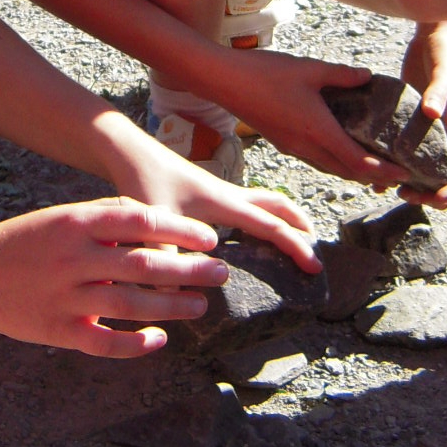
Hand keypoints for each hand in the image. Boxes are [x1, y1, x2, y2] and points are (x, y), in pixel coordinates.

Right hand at [0, 197, 229, 356]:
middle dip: (189, 269)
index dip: (181, 229)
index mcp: (74, 222)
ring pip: (131, 304)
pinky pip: (104, 342)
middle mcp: (72, 258)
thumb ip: (103, 217)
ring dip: (172, 307)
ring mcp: (64, 297)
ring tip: (200, 306)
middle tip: (221, 272)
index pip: (141, 221)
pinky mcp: (56, 330)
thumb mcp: (59, 217)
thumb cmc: (23, 243)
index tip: (210, 238)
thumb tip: (153, 219)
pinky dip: (135, 344)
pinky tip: (159, 340)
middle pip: (144, 264)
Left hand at [103, 122, 318, 271]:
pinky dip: (264, 214)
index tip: (315, 266)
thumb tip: (176, 294)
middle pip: (278, 206)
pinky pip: (250, 203)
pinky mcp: (210, 192)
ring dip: (286, 216)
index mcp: (225, 203)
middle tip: (317, 249)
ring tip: (297, 235)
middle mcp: (230, 194)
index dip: (296, 246)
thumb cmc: (143, 182)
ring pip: (266, 201)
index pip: (271, 226)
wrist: (130, 152)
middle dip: (301, 225)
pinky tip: (253, 232)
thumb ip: (164, 259)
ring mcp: (221, 190)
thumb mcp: (153, 225)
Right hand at [219, 47, 411, 187]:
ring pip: (329, 169)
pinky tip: (340, 150)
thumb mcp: (310, 68)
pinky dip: (334, 162)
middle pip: (346, 172)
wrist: (223, 81)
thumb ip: (342, 75)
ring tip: (374, 168)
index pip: (358, 161)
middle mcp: (305, 146)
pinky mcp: (282, 143)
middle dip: (373, 176)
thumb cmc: (265, 73)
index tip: (404, 172)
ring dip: (352, 172)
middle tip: (395, 174)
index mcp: (317, 130)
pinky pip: (315, 160)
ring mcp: (291, 148)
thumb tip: (368, 76)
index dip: (383, 169)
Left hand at [401, 15, 446, 205]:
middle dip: (428, 194)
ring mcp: (427, 126)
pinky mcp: (411, 117)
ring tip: (384, 186)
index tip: (435, 198)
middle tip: (403, 193)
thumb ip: (439, 91)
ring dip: (410, 182)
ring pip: (423, 166)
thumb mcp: (444, 70)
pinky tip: (370, 163)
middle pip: (444, 178)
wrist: (440, 30)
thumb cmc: (446, 49)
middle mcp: (443, 132)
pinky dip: (392, 160)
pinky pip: (405, 147)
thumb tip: (432, 113)